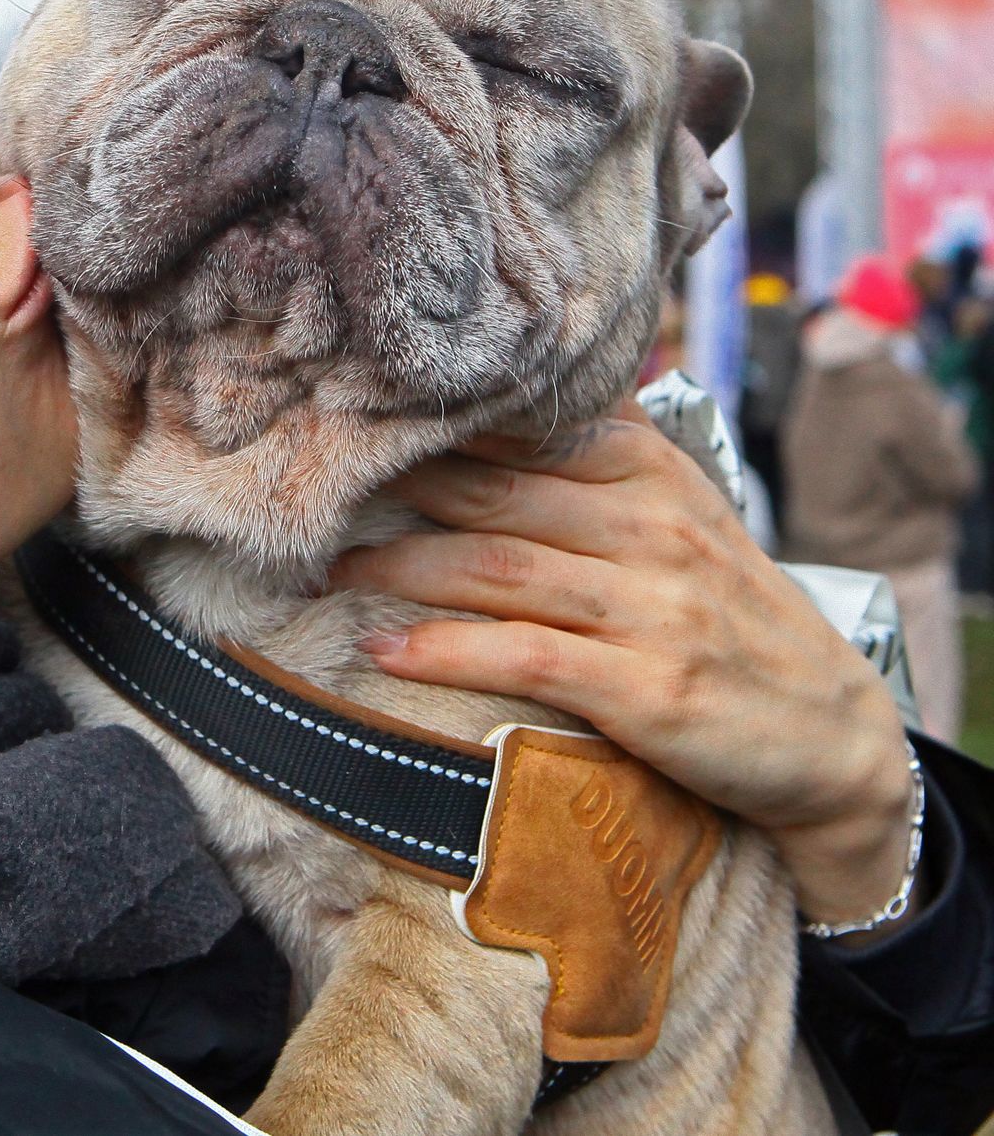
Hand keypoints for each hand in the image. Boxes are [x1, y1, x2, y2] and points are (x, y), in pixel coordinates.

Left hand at [333, 399, 919, 934]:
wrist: (833, 737)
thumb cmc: (729, 619)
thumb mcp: (679, 517)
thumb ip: (594, 463)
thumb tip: (490, 408)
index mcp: (651, 470)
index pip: (520, 430)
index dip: (427, 428)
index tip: (347, 425)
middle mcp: (651, 525)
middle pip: (489, 490)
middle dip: (389, 493)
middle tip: (310, 496)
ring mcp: (652, 606)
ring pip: (492, 566)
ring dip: (393, 568)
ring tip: (326, 571)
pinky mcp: (646, 687)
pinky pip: (521, 654)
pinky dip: (442, 650)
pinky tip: (382, 649)